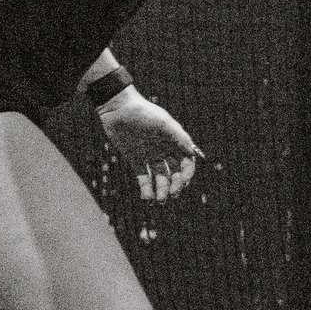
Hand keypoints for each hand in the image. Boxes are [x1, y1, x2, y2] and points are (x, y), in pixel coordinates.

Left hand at [99, 87, 203, 202]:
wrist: (117, 108)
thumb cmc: (143, 112)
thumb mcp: (163, 123)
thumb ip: (178, 138)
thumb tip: (193, 154)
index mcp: (175, 142)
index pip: (187, 162)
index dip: (187, 174)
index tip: (183, 183)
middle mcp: (166, 150)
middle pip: (175, 173)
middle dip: (175, 186)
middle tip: (170, 196)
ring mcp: (151, 156)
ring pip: (161, 178)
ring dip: (161, 190)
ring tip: (158, 201)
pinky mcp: (136, 160)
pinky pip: (144, 177)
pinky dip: (146, 189)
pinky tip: (146, 198)